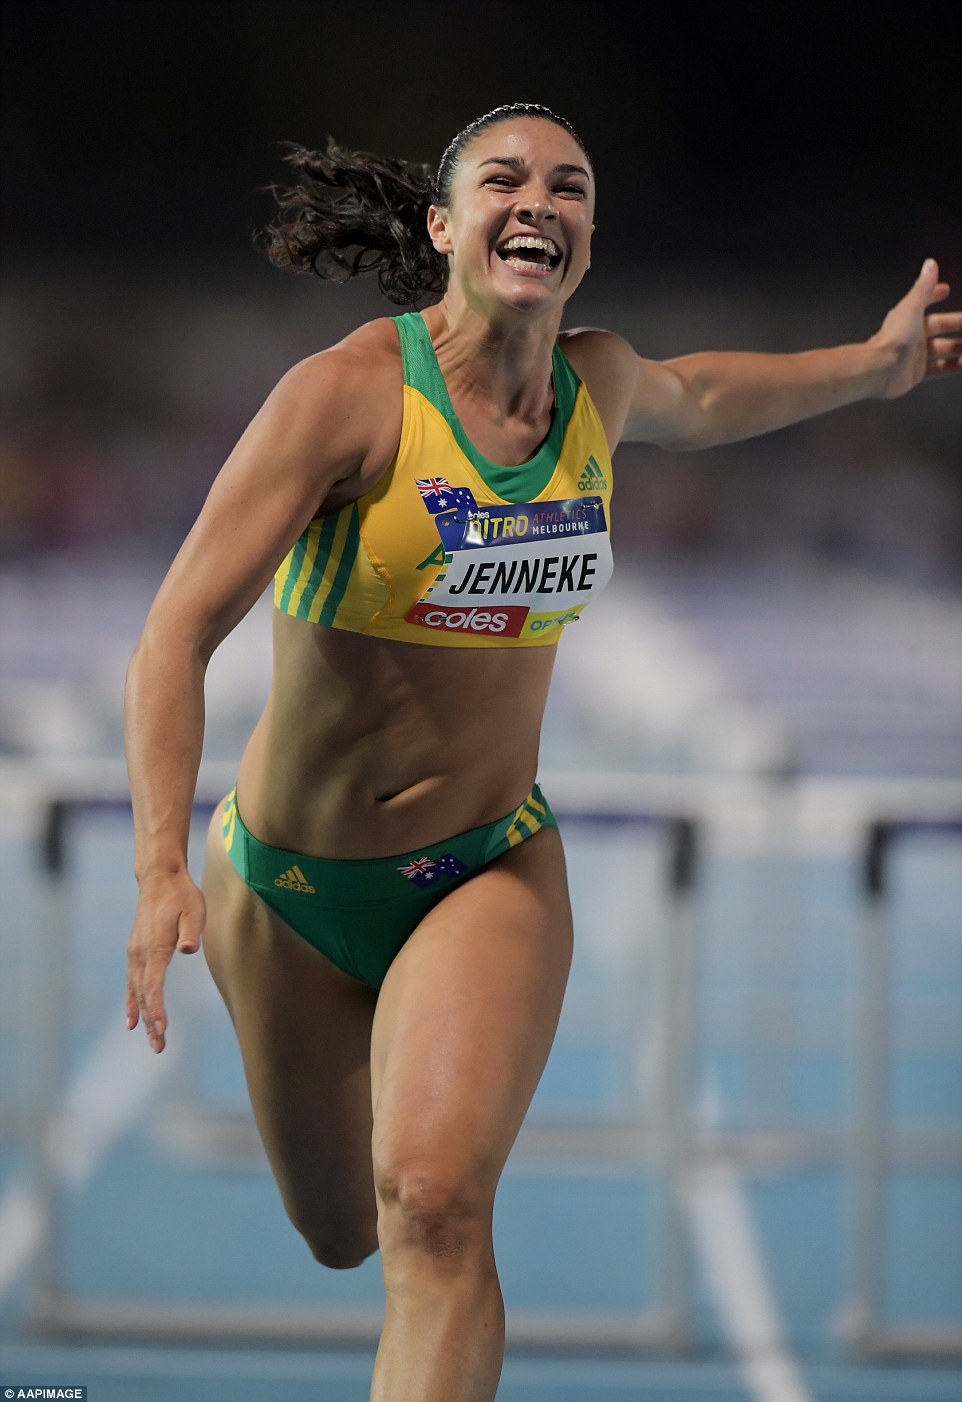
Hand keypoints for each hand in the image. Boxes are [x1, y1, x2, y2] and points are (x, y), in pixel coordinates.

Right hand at [126, 870, 205, 1052]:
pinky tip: (133, 1022)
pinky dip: (133, 1003)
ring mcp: (135, 953)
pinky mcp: (136, 952)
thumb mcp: (194, 909)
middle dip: (152, 1022)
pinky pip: (132, 984)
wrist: (160, 879)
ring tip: (153, 1040)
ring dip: (144, 1017)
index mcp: (155, 946)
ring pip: (137, 992)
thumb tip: (188, 949)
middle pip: (144, 994)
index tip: (163, 1027)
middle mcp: (140, 953)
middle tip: (160, 1047)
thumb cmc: (182, 895)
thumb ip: (191, 931)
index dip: (157, 1007)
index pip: (154, 983)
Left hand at [871, 259, 961, 398]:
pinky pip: (940, 368)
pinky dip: (953, 366)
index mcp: (910, 317)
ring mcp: (915, 355)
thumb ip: (923, 287)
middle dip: (957, 323)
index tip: (946, 289)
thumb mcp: (912, 306)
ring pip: (943, 349)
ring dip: (959, 347)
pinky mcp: (917, 373)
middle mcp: (912, 335)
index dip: (935, 294)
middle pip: (940, 326)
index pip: (925, 301)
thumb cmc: (892, 339)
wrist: (880, 369)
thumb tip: (930, 265)